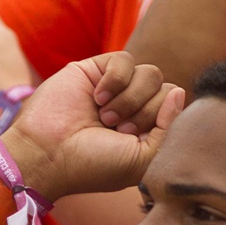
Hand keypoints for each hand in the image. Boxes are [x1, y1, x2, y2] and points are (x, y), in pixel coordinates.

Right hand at [0, 51, 183, 199]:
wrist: (46, 154)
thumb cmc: (91, 165)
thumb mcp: (141, 161)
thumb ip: (170, 131)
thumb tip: (178, 92)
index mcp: (145, 131)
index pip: (176, 109)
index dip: (162, 121)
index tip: (133, 138)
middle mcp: (133, 109)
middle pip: (166, 89)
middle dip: (144, 112)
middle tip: (116, 129)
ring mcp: (115, 89)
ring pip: (150, 73)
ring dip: (130, 98)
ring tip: (104, 116)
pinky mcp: (96, 70)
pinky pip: (125, 60)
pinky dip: (115, 79)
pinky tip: (96, 97)